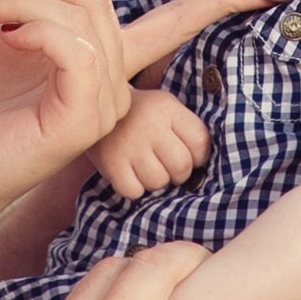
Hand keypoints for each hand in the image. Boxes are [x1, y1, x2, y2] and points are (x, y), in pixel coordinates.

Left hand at [0, 0, 263, 224]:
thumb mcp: (14, 32)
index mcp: (107, 66)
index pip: (172, 27)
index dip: (214, 3)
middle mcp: (116, 88)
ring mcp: (104, 107)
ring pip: (86, 18)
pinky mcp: (83, 120)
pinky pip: (79, 51)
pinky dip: (38, 29)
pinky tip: (5, 36)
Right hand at [89, 88, 207, 199]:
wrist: (95, 108)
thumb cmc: (142, 115)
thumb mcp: (166, 108)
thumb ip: (188, 129)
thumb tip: (205, 166)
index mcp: (167, 108)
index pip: (200, 142)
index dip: (199, 156)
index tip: (189, 155)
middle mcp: (149, 125)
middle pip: (181, 166)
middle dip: (179, 173)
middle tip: (168, 165)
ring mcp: (129, 145)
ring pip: (158, 181)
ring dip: (156, 180)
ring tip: (147, 166)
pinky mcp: (111, 163)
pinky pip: (133, 191)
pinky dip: (134, 188)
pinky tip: (130, 173)